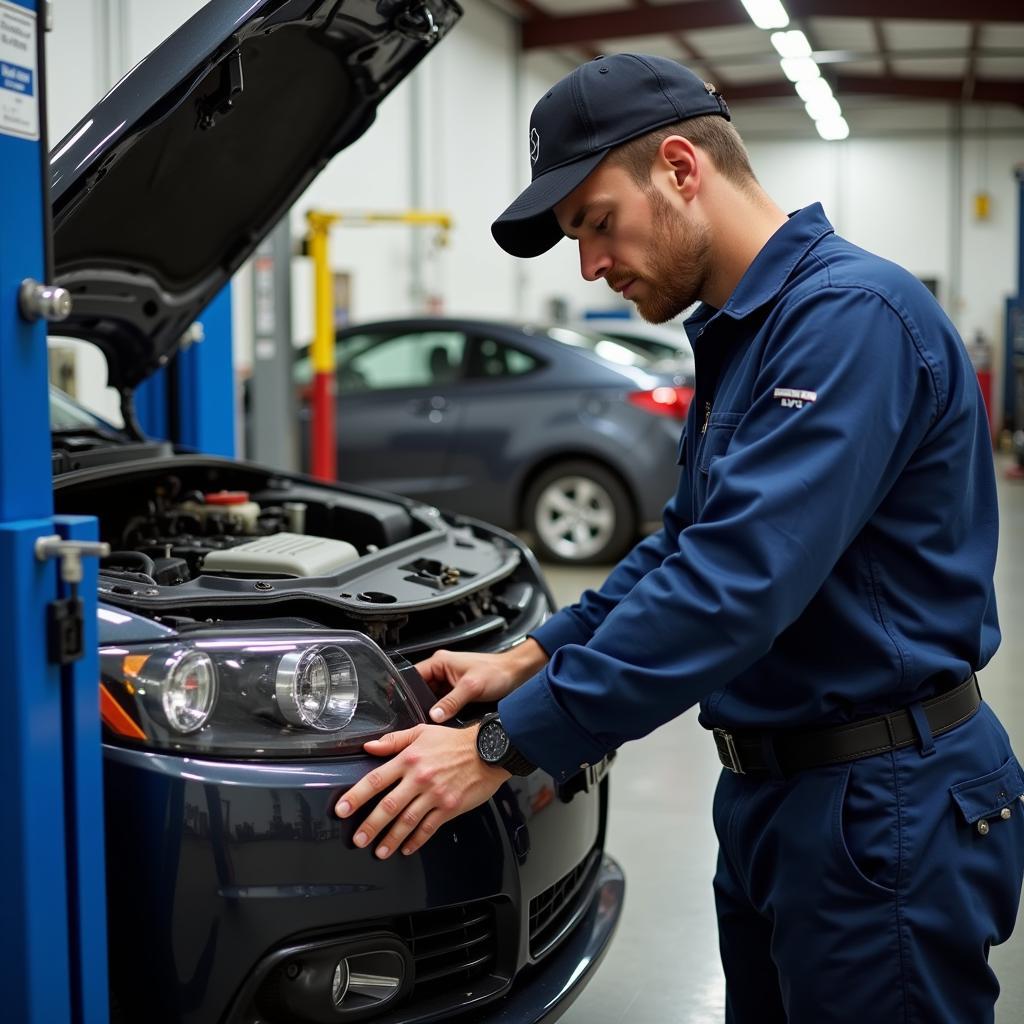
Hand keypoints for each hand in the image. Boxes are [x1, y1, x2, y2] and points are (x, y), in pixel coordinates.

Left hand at [334, 723, 508, 857]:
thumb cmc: (456, 741)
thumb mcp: (422, 732)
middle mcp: (420, 778)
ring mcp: (435, 794)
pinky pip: (429, 828)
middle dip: (370, 825)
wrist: (490, 750)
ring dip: (391, 839)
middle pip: (388, 806)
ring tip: (379, 851)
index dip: (356, 796)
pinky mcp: (450, 807)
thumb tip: (370, 747)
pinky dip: (416, 840)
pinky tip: (407, 848)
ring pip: (407, 821)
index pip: (376, 779)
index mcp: (409, 759)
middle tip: (358, 839)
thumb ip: (394, 741)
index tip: (342, 810)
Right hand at [415, 639, 548, 723]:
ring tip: (435, 719)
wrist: (516, 675)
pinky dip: (443, 711)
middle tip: (421, 718)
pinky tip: (445, 719)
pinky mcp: (457, 692)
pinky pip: (443, 703)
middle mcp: (442, 670)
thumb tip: (433, 715)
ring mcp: (449, 682)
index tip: (404, 707)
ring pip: (431, 698)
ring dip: (433, 708)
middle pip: (421, 690)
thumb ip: (451, 702)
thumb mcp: (472, 687)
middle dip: (421, 704)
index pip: (413, 677)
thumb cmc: (497, 672)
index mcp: (440, 662)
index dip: (407, 692)